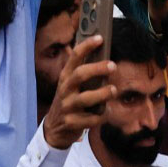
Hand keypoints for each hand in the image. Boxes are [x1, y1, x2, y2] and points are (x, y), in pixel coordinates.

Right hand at [42, 35, 113, 149]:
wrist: (54, 128)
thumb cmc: (69, 101)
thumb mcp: (71, 86)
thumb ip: (83, 74)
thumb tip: (104, 58)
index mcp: (65, 77)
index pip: (74, 57)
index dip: (87, 46)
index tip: (100, 38)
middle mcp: (65, 89)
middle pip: (80, 74)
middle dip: (97, 68)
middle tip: (113, 65)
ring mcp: (67, 106)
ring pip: (85, 98)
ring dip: (102, 94)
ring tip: (113, 90)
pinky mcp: (71, 122)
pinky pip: (90, 119)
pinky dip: (101, 115)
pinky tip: (106, 112)